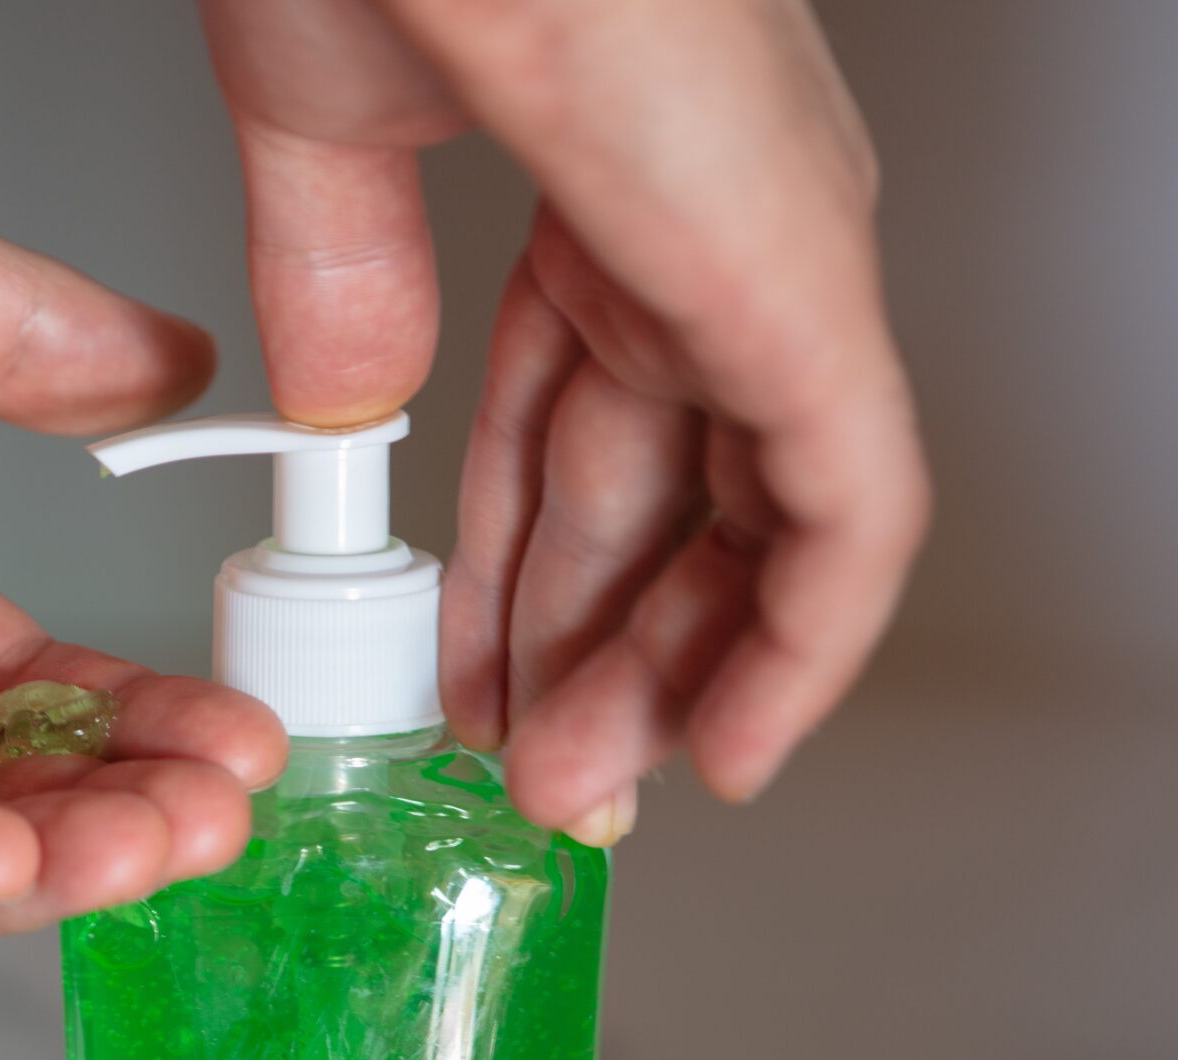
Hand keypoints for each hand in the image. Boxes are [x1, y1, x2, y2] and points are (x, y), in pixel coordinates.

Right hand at [201, 0, 930, 843]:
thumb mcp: (329, 152)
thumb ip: (341, 289)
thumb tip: (347, 410)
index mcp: (615, 198)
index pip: (594, 429)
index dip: (530, 574)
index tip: (477, 679)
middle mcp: (713, 238)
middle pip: (673, 496)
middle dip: (590, 653)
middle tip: (534, 770)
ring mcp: (768, 264)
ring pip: (761, 524)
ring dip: (667, 674)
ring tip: (589, 787)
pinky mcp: (801, 295)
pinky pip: (849, 512)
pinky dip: (799, 643)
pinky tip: (738, 739)